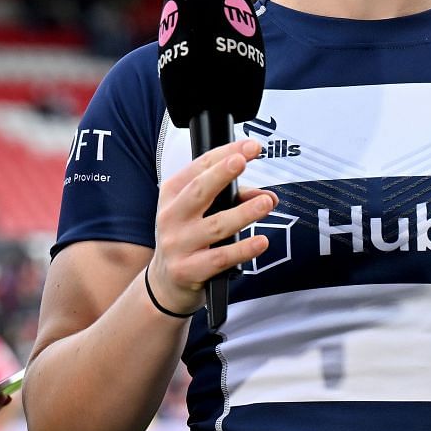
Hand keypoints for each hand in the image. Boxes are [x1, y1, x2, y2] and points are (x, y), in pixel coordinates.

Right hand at [147, 139, 279, 313]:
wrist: (164, 283)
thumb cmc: (186, 239)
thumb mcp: (199, 214)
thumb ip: (232, 199)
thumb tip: (266, 196)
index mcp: (172, 195)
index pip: (199, 167)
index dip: (224, 153)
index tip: (250, 146)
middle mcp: (171, 217)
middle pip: (198, 191)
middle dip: (222, 173)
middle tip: (243, 160)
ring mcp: (178, 244)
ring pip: (215, 225)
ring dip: (244, 213)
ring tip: (266, 203)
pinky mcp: (188, 270)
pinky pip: (221, 258)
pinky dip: (243, 249)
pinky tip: (261, 241)